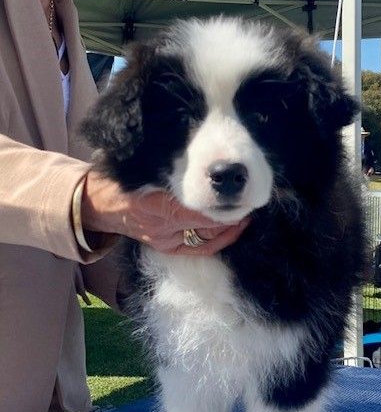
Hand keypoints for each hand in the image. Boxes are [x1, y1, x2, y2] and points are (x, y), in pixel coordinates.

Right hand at [81, 171, 248, 255]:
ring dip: (229, 229)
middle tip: (250, 201)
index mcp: (155, 205)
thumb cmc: (120, 181)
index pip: (197, 211)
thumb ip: (171, 168)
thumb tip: (205, 162)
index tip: (239, 193)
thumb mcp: (142, 169)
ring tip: (245, 215)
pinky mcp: (165, 248)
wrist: (97, 206)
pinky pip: (199, 249)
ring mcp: (163, 241)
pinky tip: (233, 230)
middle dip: (231, 216)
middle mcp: (161, 227)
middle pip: (206, 226)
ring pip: (206, 240)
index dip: (221, 205)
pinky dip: (219, 241)